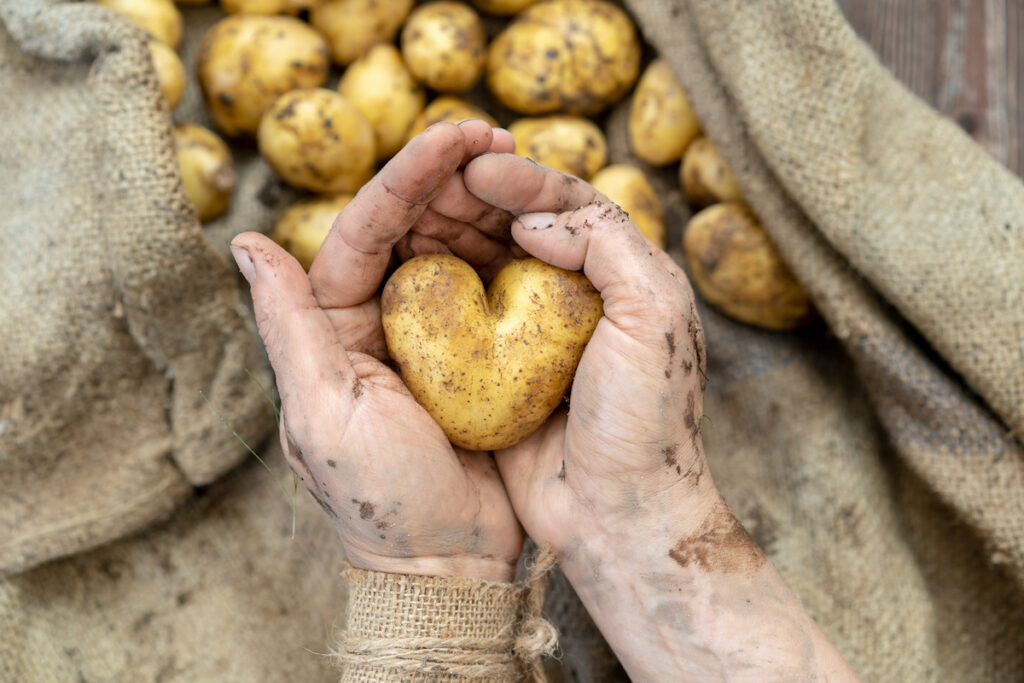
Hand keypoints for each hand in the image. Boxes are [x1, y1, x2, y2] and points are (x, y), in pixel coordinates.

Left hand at [229, 122, 522, 581]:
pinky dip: (513, 255)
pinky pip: (494, 291)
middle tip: (500, 137)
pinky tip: (538, 227)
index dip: (407, 176)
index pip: (364, 230)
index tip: (457, 136)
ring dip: (484, 206)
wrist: (445, 563)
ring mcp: (431, 338)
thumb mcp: (322, 412)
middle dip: (450, 176)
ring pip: (454, 250)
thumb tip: (246, 244)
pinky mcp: (478, 358)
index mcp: (331, 325)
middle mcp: (377, 321)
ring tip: (523, 168)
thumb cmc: (378, 497)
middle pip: (410, 228)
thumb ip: (287, 327)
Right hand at [458, 154, 858, 681]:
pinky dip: (437, 285)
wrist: (617, 516)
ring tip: (413, 207)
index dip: (525, 178)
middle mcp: (579, 300)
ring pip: (486, 263)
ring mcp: (535, 337)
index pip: (573, 206)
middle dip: (477, 195)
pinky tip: (408, 267)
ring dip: (451, 231)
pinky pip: (462, 316)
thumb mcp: (650, 316)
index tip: (476, 163)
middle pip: (522, 227)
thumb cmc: (644, 420)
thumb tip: (534, 218)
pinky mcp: (497, 373)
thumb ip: (607, 245)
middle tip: (432, 174)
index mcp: (625, 278)